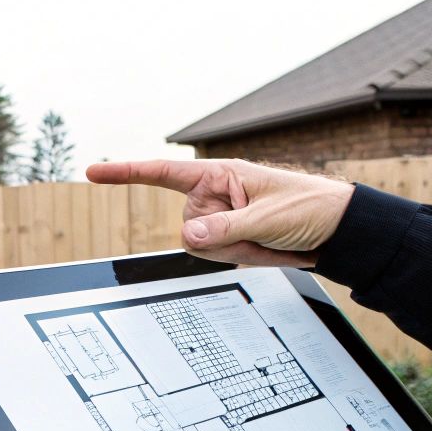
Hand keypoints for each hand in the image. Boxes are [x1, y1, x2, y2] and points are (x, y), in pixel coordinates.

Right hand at [85, 159, 353, 266]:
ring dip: (236, 251)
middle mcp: (214, 195)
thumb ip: (225, 228)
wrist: (338, 231)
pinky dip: (242, 258)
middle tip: (261, 232)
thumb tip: (187, 236)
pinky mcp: (229, 239)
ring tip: (268, 238)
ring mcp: (220, 219)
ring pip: (201, 249)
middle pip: (188, 228)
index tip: (93, 171)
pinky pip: (216, 258)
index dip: (126, 173)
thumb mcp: (269, 218)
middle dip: (224, 238)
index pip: (163, 173)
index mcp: (220, 174)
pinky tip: (265, 247)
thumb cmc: (311, 208)